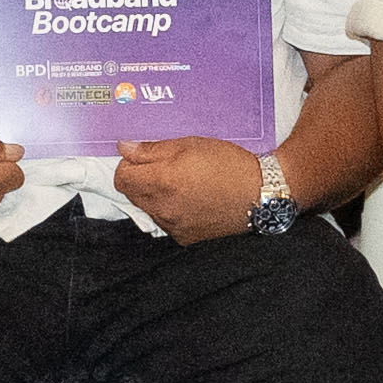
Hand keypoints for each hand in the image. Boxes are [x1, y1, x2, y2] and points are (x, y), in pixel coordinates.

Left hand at [115, 134, 269, 242]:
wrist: (261, 194)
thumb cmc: (228, 164)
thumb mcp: (190, 144)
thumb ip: (152, 149)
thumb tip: (124, 148)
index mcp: (161, 181)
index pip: (121, 177)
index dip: (129, 164)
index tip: (143, 157)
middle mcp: (162, 208)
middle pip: (131, 194)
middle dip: (140, 179)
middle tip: (164, 167)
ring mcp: (173, 226)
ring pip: (147, 209)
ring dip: (154, 195)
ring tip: (181, 184)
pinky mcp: (185, 238)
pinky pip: (165, 222)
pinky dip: (170, 211)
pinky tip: (190, 200)